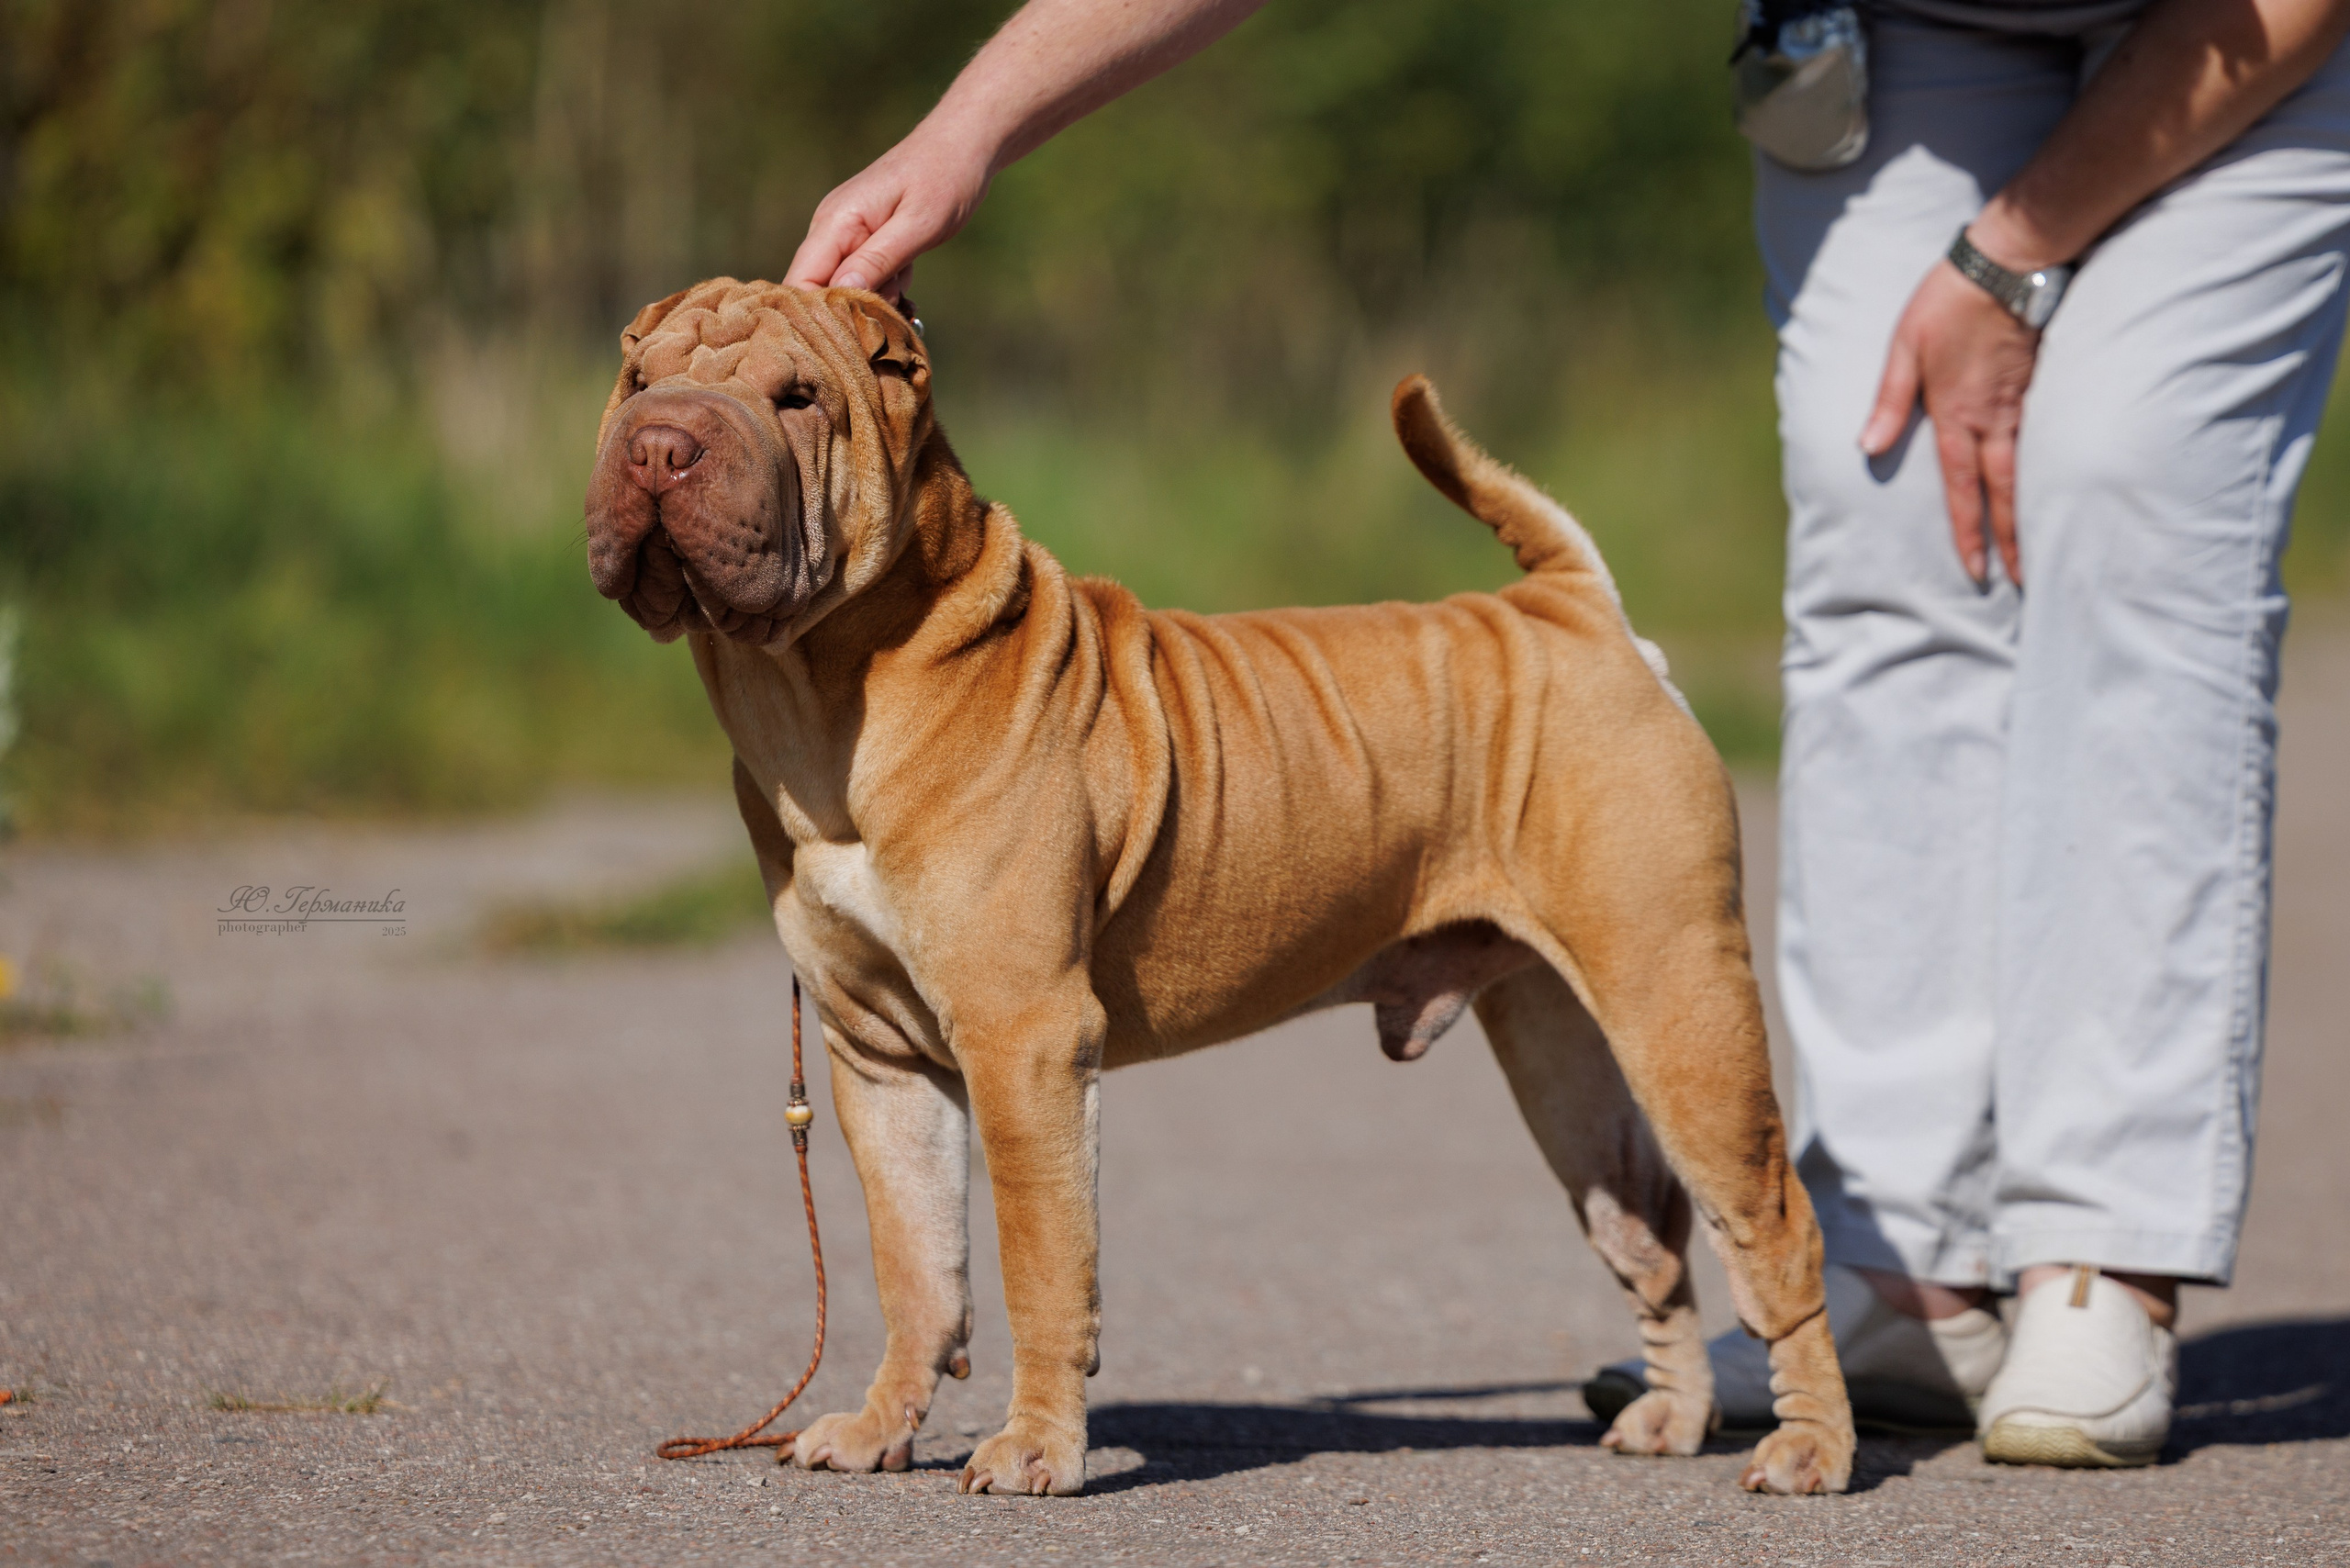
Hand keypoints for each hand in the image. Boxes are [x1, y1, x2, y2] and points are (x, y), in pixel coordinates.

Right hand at [786, 127, 993, 299]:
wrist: (963, 144)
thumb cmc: (945, 178)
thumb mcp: (917, 225)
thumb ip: (878, 260)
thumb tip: (840, 293)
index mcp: (835, 222)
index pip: (801, 282)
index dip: (820, 315)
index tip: (856, 332)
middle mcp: (831, 228)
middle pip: (819, 291)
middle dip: (855, 310)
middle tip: (895, 304)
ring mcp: (845, 233)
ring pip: (845, 289)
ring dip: (876, 299)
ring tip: (907, 282)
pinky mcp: (863, 239)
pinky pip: (863, 278)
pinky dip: (886, 287)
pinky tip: (907, 275)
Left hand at [1859, 253, 2042, 586]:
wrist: (2007, 261)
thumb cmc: (1947, 302)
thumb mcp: (1903, 349)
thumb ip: (1889, 401)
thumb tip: (1867, 449)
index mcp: (1956, 415)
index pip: (1961, 489)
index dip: (1969, 534)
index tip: (1976, 572)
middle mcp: (1993, 419)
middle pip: (2004, 493)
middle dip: (2014, 540)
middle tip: (2026, 582)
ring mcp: (2023, 404)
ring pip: (2029, 471)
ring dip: (2033, 513)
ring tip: (2043, 548)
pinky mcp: (2043, 387)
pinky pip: (2044, 441)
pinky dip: (2048, 474)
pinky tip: (2053, 493)